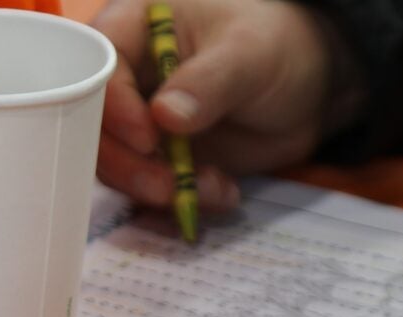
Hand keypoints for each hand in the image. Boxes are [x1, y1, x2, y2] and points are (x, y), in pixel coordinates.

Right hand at [89, 0, 358, 211]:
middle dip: (130, 165)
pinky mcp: (157, 158)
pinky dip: (182, 201)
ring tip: (211, 188)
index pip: (98, 71)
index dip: (114, 109)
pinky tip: (223, 191)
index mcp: (132, 30)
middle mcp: (125, 78)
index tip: (149, 138)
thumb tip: (165, 116)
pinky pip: (150, 189)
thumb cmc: (274, 45)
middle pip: (95, 128)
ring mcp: (138, 122)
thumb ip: (209, 81)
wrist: (307, 85)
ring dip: (158, 190)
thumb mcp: (248, 53)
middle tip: (167, 186)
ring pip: (118, 167)